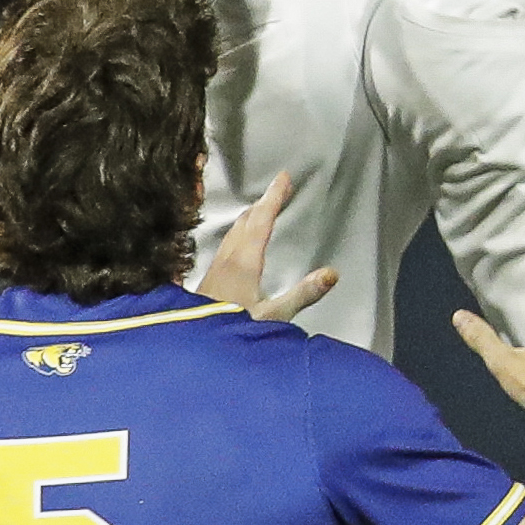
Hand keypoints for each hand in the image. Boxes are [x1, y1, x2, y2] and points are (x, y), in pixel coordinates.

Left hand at [195, 170, 342, 323]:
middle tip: (278, 188)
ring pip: (234, 232)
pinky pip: (226, 244)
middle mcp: (228, 260)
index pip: (262, 221)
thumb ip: (303, 294)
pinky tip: (239, 243)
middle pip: (246, 222)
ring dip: (250, 216)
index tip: (284, 178)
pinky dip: (239, 232)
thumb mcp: (274, 316)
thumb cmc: (233, 331)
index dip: (274, 198)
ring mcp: (216, 268)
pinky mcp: (208, 279)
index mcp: (245, 263)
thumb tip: (331, 273)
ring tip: (261, 209)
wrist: (193, 345)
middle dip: (264, 203)